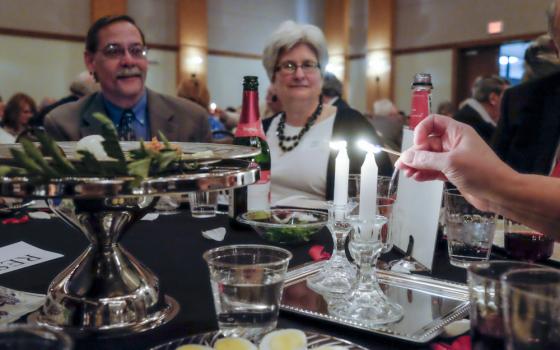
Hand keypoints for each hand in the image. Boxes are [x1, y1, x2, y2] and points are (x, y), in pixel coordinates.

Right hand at [396, 114, 513, 210]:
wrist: (500, 193)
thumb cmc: (481, 172)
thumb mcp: (451, 162)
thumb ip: (426, 160)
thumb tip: (406, 157)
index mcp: (457, 132)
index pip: (433, 122)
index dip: (422, 131)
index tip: (417, 145)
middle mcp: (454, 143)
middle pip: (427, 143)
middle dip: (415, 153)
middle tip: (403, 165)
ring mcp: (453, 158)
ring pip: (429, 158)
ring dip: (417, 165)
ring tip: (406, 173)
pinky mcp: (452, 172)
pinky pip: (433, 169)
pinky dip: (424, 173)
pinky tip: (416, 178)